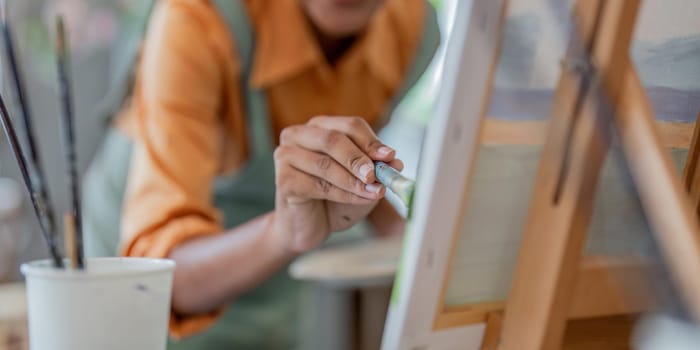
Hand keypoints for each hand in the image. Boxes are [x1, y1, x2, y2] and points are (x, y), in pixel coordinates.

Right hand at [271, 116, 402, 252]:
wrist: (309, 226)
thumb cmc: (335, 199)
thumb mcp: (362, 181)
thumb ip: (376, 169)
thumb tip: (395, 161)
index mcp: (320, 127)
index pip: (349, 125)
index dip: (371, 141)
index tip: (390, 156)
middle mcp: (299, 135)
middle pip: (333, 139)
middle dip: (359, 158)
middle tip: (376, 175)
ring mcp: (286, 156)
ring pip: (325, 164)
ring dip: (353, 181)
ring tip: (374, 192)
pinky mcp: (283, 180)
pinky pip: (318, 185)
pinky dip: (342, 194)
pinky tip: (356, 200)